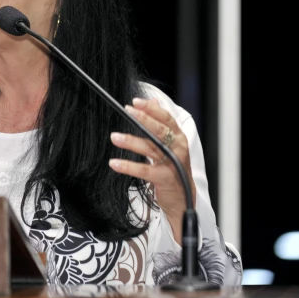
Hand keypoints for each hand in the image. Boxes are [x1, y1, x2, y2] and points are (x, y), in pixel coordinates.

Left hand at [108, 97, 195, 244]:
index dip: (151, 109)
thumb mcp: (170, 143)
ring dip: (131, 141)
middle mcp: (178, 148)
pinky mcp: (164, 178)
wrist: (183, 197)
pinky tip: (115, 163)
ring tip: (115, 137)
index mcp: (179, 137)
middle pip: (160, 131)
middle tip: (127, 112)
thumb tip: (153, 100)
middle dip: (143, 120)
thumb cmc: (174, 167)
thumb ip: (161, 123)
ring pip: (150, 148)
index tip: (135, 102)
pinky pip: (144, 170)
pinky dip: (128, 166)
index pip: (166, 118)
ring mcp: (172, 163)